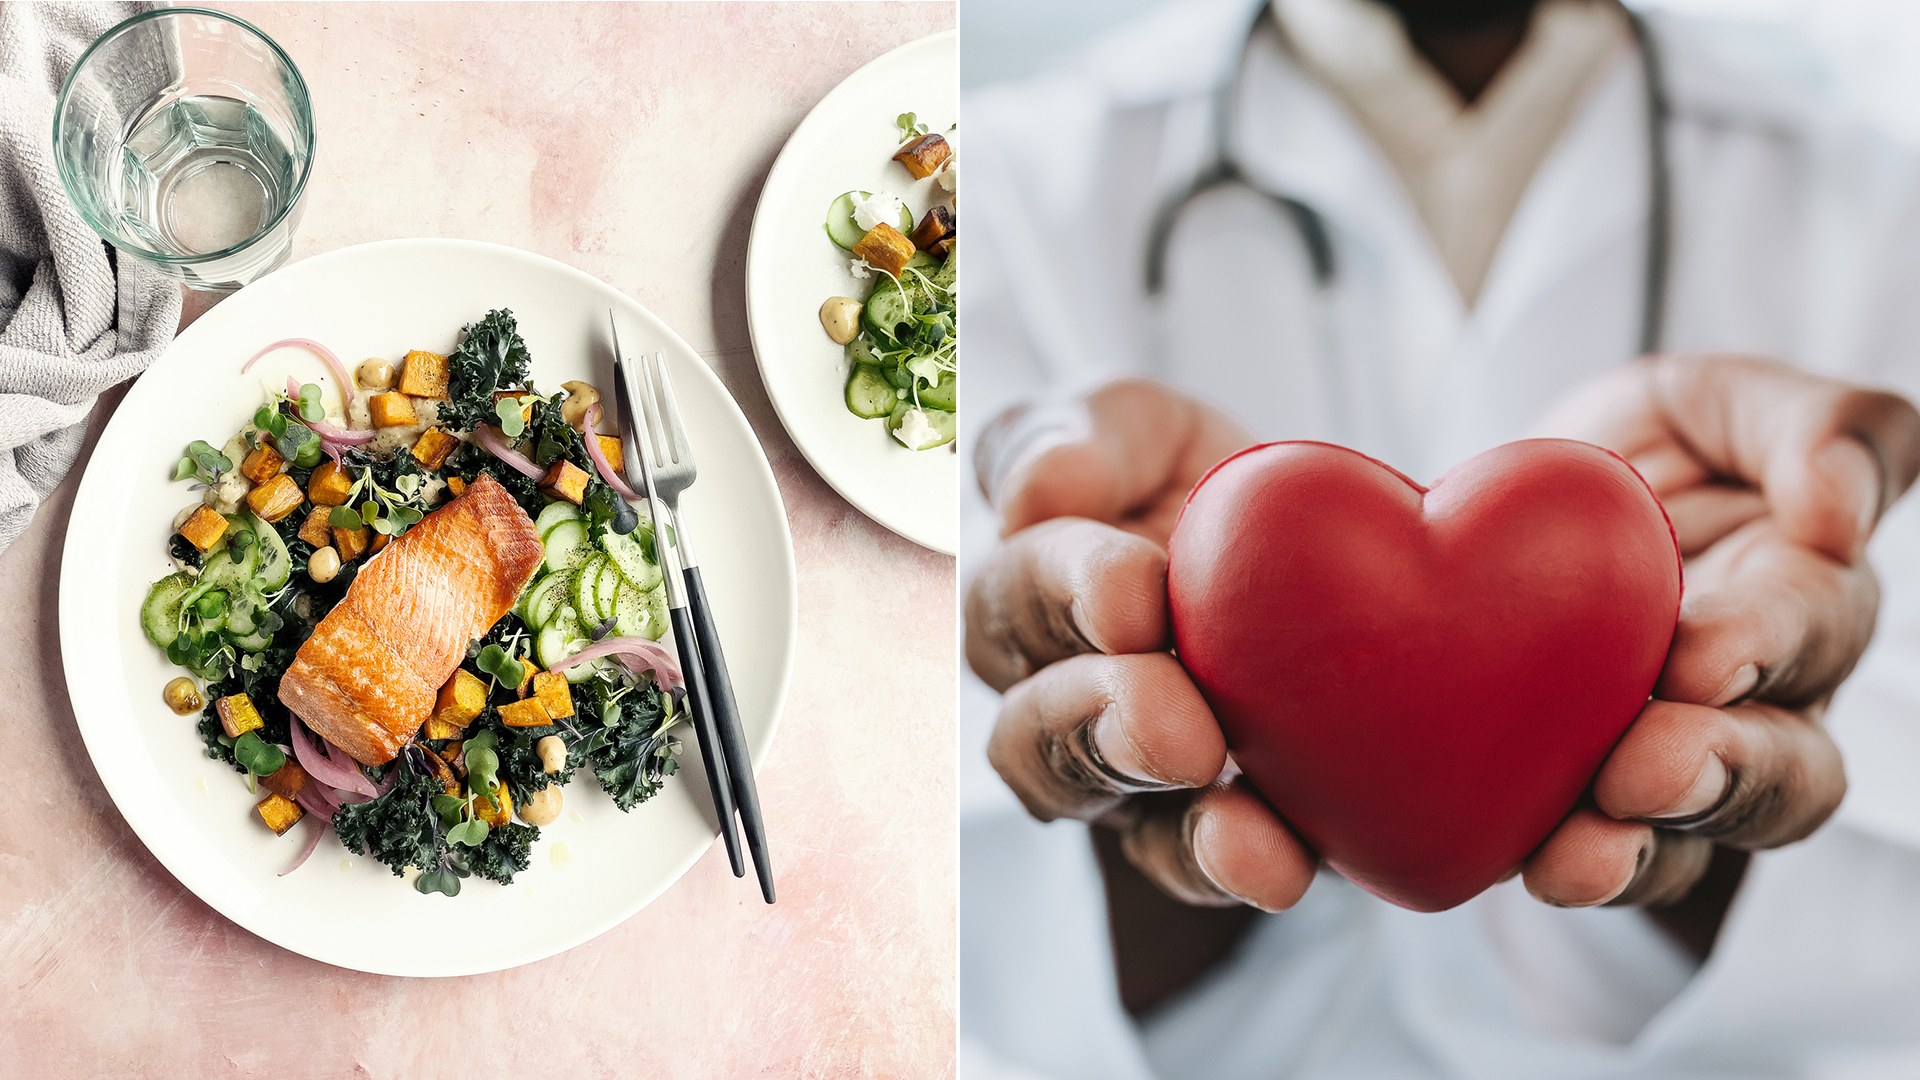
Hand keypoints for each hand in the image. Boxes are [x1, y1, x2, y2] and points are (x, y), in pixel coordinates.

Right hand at [967, 379, 1316, 911]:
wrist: (1332, 567)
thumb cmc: (1208, 486)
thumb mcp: (1151, 428)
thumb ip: (1089, 437)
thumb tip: (1037, 489)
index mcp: (1026, 582)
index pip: (1017, 587)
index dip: (1066, 590)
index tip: (1133, 594)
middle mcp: (1047, 688)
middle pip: (1032, 723)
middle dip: (1098, 719)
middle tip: (1176, 721)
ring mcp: (1113, 769)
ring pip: (1088, 800)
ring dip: (1145, 797)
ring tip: (1207, 781)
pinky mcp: (1193, 829)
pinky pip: (1182, 863)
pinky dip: (1218, 865)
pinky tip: (1273, 861)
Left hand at [1521, 354, 1919, 909]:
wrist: (1524, 510)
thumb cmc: (1652, 447)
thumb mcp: (1722, 401)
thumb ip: (1816, 428)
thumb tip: (1842, 510)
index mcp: (1803, 592)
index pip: (1810, 627)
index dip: (1763, 645)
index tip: (1701, 657)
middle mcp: (1763, 699)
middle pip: (1786, 768)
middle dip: (1720, 776)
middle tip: (1645, 773)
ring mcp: (1683, 762)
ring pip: (1699, 835)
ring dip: (1643, 852)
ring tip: (1576, 856)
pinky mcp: (1593, 802)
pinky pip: (1606, 858)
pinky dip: (1577, 870)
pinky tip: (1527, 866)